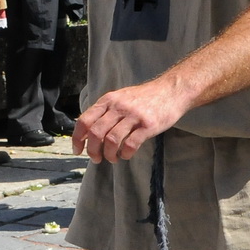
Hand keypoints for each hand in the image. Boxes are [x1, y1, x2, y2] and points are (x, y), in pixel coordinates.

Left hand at [74, 78, 189, 163]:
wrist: (172, 90)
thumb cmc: (146, 97)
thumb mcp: (121, 98)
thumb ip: (106, 111)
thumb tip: (88, 132)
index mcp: (109, 100)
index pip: (84, 120)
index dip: (77, 138)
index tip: (78, 150)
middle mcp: (119, 107)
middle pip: (96, 133)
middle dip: (92, 150)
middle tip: (96, 158)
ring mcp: (134, 116)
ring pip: (111, 140)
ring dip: (109, 154)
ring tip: (112, 158)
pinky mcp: (148, 125)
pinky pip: (130, 144)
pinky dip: (125, 154)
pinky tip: (126, 155)